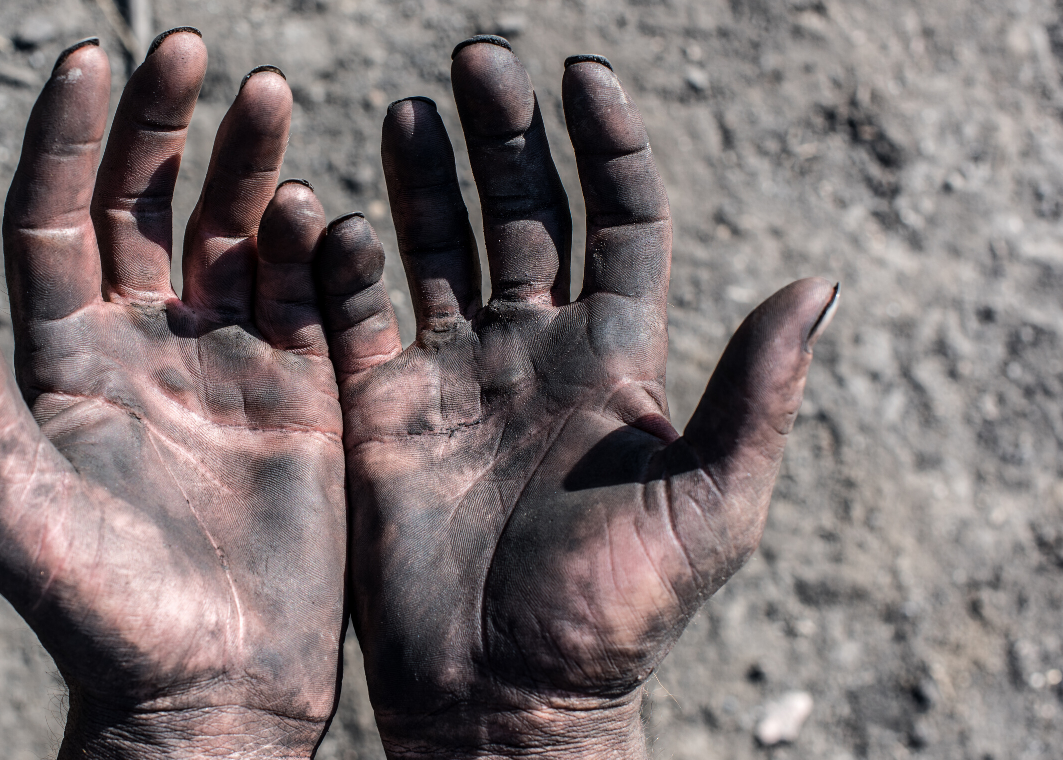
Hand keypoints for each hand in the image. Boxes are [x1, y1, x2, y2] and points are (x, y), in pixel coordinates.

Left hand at [0, 32, 344, 758]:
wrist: (212, 689)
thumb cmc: (100, 614)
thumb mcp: (13, 511)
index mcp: (64, 360)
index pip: (56, 219)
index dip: (68, 139)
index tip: (90, 60)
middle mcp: (143, 345)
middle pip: (148, 206)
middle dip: (165, 126)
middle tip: (191, 49)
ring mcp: (227, 363)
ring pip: (235, 234)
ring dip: (249, 164)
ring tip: (267, 93)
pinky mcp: (301, 392)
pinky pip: (309, 296)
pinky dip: (315, 246)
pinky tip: (320, 210)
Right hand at [315, 37, 837, 757]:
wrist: (502, 696)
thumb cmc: (613, 614)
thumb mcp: (707, 507)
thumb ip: (755, 396)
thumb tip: (822, 285)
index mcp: (615, 359)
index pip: (619, 221)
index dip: (606, 144)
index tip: (582, 74)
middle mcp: (533, 351)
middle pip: (524, 213)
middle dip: (504, 135)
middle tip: (477, 60)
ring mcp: (453, 376)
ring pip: (439, 248)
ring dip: (425, 178)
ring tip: (412, 109)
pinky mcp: (381, 410)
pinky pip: (357, 315)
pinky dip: (343, 261)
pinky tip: (331, 211)